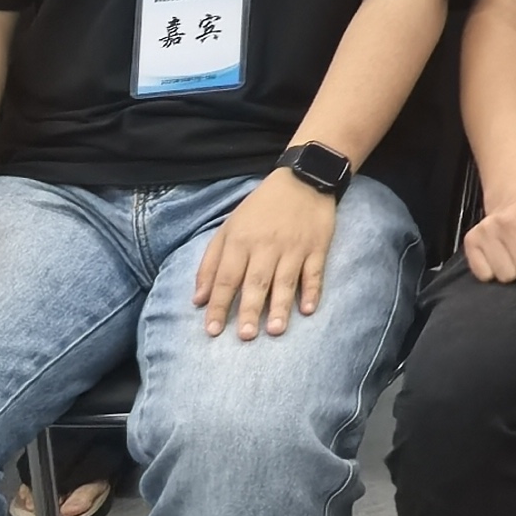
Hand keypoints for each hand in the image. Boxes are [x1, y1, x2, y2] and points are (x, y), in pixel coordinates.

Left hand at [195, 166, 343, 338]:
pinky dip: (312, 290)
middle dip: (249, 310)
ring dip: (280, 306)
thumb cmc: (260, 208)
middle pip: (256, 282)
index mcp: (240, 241)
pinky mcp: (317, 246)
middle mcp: (266, 246)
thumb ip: (211, 263)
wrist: (302, 179)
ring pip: (285, 280)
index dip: (218, 305)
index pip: (226, 278)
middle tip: (244, 336)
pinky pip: (315, 271)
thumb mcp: (228, 228)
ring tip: (275, 330)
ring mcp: (294, 247)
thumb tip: (198, 299)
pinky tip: (308, 309)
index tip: (212, 331)